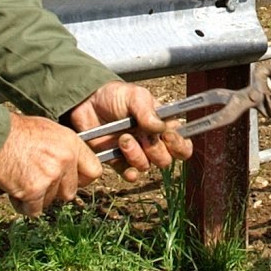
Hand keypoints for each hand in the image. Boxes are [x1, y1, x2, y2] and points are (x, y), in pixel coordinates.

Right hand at [0, 114, 103, 216]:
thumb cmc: (17, 131)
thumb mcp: (50, 131)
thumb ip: (64, 150)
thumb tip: (71, 166)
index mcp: (72, 145)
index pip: (94, 171)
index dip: (82, 179)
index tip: (72, 181)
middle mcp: (65, 161)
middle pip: (70, 192)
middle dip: (55, 192)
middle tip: (38, 182)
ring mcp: (50, 177)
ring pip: (50, 202)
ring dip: (36, 197)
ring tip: (21, 180)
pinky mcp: (34, 191)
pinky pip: (34, 210)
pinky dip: (24, 206)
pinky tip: (15, 191)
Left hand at [66, 82, 192, 182]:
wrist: (87, 102)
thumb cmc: (116, 96)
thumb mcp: (135, 95)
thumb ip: (148, 110)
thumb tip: (161, 128)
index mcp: (162, 127)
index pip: (182, 145)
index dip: (179, 145)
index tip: (168, 135)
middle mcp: (152, 143)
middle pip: (165, 160)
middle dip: (155, 150)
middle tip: (141, 135)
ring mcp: (135, 154)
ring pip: (146, 166)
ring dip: (136, 154)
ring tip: (123, 138)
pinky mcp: (118, 162)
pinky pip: (129, 174)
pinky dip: (129, 172)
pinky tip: (125, 165)